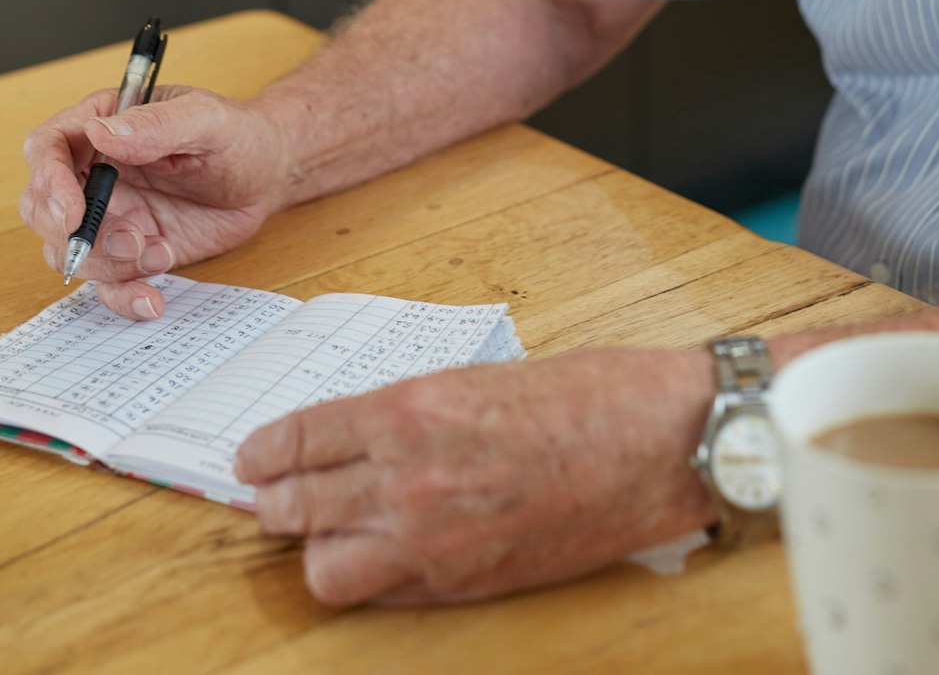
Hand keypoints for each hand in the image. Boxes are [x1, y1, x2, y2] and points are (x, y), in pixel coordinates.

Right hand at [20, 86, 288, 318]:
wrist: (267, 175)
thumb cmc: (237, 136)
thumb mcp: (207, 120)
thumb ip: (157, 124)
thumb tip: (103, 132)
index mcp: (105, 126)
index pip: (48, 147)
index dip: (48, 179)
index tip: (74, 209)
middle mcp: (97, 173)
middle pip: (44, 207)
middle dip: (74, 233)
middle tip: (127, 239)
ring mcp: (113, 215)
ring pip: (71, 251)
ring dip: (107, 263)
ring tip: (159, 250)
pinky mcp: (133, 252)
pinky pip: (108, 283)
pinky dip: (123, 297)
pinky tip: (151, 298)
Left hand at [235, 347, 714, 606]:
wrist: (658, 443)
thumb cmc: (585, 394)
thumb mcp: (478, 377)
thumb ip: (411, 410)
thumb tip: (359, 434)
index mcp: (410, 410)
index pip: (301, 438)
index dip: (265, 452)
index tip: (251, 458)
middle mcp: (408, 478)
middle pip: (295, 505)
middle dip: (273, 500)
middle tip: (270, 495)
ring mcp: (433, 539)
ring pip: (323, 565)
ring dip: (313, 546)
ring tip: (317, 531)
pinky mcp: (464, 582)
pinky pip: (382, 590)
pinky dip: (367, 575)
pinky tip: (375, 554)